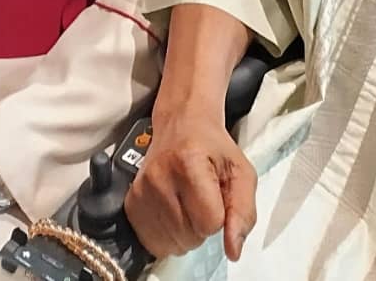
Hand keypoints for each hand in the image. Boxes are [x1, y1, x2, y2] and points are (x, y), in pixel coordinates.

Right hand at [125, 110, 256, 261]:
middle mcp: (160, 176)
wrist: (181, 126)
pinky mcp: (131, 203)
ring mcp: (142, 190)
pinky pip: (154, 244)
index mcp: (189, 161)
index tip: (217, 196)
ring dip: (186, 233)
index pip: (211, 222)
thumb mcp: (240, 172)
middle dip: (203, 225)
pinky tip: (173, 212)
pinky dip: (168, 236)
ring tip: (187, 204)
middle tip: (202, 198)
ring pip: (173, 244)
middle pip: (191, 236)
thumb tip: (233, 250)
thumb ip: (243, 212)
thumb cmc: (211, 148)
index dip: (220, 215)